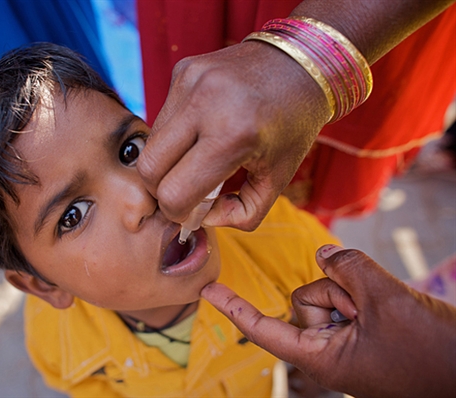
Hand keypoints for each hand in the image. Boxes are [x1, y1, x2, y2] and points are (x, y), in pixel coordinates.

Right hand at [137, 40, 329, 230]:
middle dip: (162, 190)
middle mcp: (205, 104)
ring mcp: (190, 82)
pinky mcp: (183, 70)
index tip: (192, 210)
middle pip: (149, 169)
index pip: (174, 193)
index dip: (178, 212)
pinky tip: (200, 131)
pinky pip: (162, 117)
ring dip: (167, 161)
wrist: (302, 61)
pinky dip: (175, 135)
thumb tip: (202, 217)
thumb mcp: (279, 178)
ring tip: (195, 160)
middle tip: (185, 190)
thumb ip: (243, 213)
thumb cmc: (292, 125)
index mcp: (234, 135)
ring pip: (150, 143)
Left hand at [201, 245, 455, 396]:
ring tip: (388, 312)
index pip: (265, 329)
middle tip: (372, 311)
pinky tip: (389, 307)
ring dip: (356, 292)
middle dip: (334, 292)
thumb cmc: (431, 354)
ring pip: (329, 293)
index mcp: (321, 357)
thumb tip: (322, 254)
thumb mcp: (387, 303)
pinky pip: (348, 297)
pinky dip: (363, 293)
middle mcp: (327, 350)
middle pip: (304, 300)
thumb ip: (349, 269)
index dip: (235, 308)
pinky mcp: (361, 332)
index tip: (206, 292)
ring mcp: (345, 341)